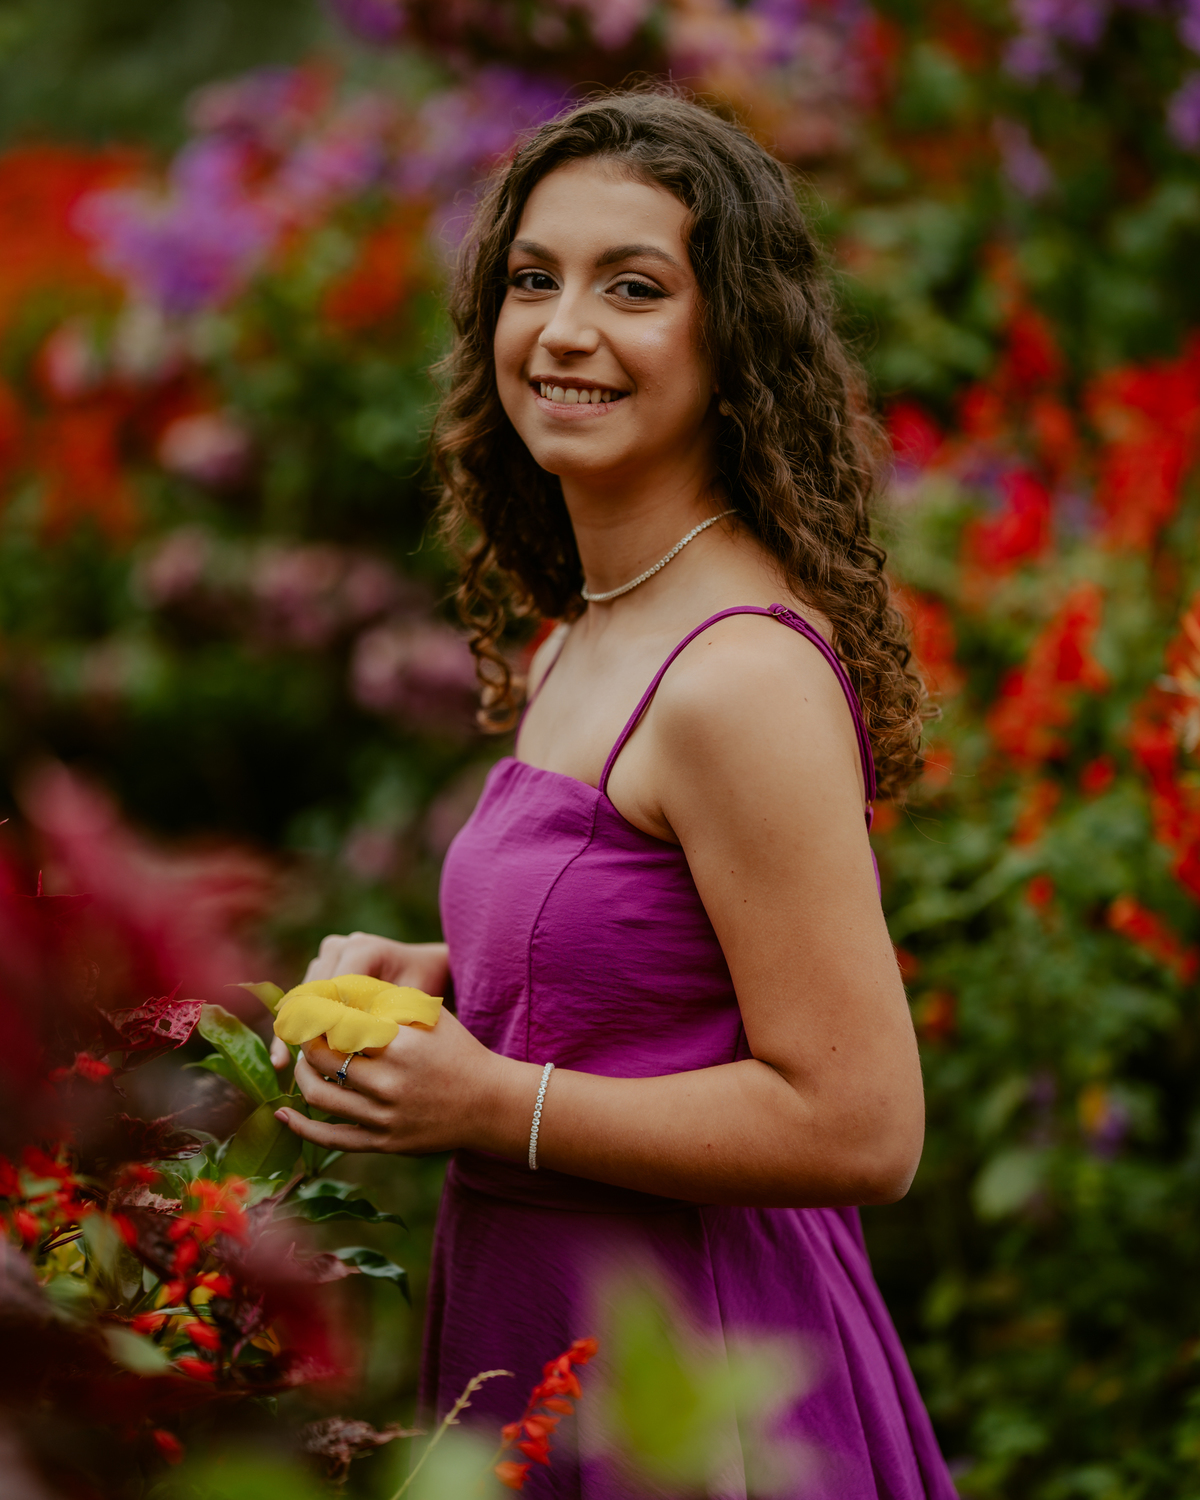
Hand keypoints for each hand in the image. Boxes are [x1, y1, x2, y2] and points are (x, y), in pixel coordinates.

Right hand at [269, 933, 448, 1070]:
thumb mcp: (409, 1001)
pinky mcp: (320, 971)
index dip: (326, 1023)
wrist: (425, 967)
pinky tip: (282, 1058)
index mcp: (363, 948)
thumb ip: (383, 1017)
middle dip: (302, 1027)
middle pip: (312, 992)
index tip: (321, 1055)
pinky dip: (295, 1028)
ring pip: (302, 997)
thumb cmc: (423, 985)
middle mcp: (339, 947)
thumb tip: (352, 1045)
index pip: (335, 989)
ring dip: (293, 1030)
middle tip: (290, 1062)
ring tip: (282, 1063)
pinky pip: (304, 1000)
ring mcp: (327, 957)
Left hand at [274, 1007, 512, 1156]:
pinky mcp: (384, 1142)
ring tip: (303, 1062)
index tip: (308, 1006)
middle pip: (324, 1057)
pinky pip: (332, 1139)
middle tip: (304, 1031)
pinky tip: (286, 1113)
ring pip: (320, 1095)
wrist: (490, 1103)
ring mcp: (385, 1116)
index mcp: (401, 1044)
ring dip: (302, 1075)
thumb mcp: (429, 1017)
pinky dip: (303, 1128)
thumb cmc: (458, 1052)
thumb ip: (387, 1003)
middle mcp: (390, 1081)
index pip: (341, 1023)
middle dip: (307, 1040)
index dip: (318, 1013)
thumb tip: (340, 989)